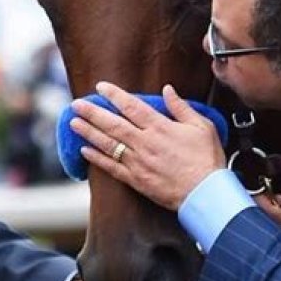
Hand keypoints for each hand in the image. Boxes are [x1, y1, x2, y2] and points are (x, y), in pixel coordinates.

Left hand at [70, 82, 225, 209]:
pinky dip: (97, 159)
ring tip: (74, 123)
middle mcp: (145, 143)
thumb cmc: (207, 159)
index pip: (132, 106)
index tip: (100, 87)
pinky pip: (112, 167)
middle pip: (113, 124)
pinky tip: (85, 150)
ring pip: (108, 144)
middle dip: (92, 113)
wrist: (205, 193)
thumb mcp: (201, 126)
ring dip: (89, 133)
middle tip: (76, 104)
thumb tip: (168, 89)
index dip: (114, 95)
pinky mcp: (136, 180)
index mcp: (160, 127)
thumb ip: (181, 107)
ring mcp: (138, 162)